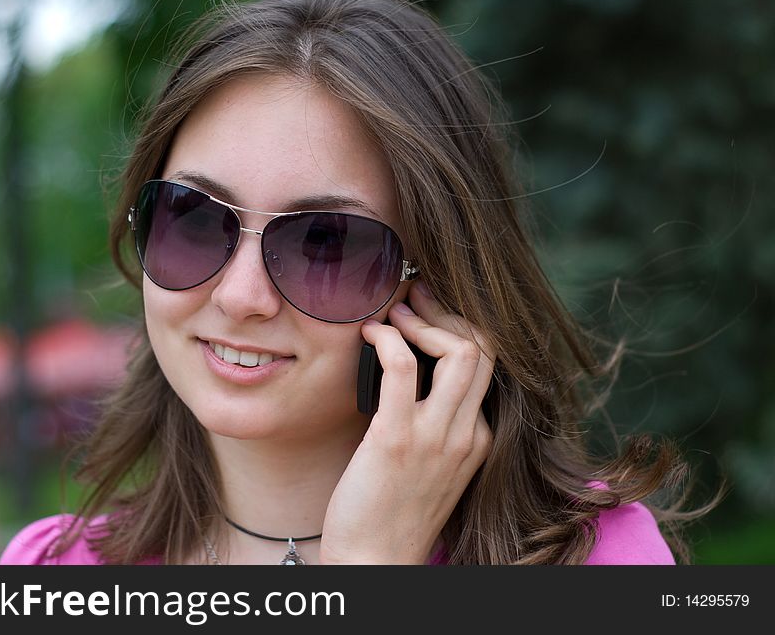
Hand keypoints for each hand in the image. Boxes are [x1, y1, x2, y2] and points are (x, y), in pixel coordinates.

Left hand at [319, 280, 495, 563]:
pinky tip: (370, 335)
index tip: (429, 310)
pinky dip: (388, 339)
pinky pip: (403, 368)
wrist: (375, 559)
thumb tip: (409, 368)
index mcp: (479, 438)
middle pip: (484, 349)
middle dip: (450, 313)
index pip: (488, 363)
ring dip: (423, 322)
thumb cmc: (394, 508)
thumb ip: (434, 421)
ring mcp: (436, 437)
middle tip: (415, 299)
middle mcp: (468, 434)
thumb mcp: (431, 463)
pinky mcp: (396, 439)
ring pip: (459, 352)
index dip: (460, 327)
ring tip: (394, 313)